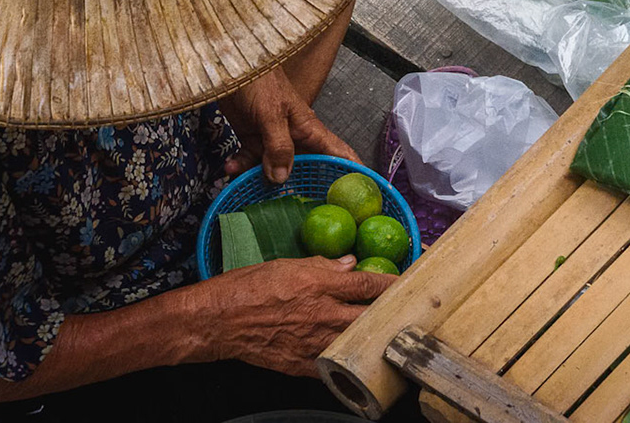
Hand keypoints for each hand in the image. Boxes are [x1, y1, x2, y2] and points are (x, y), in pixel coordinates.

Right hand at [192, 255, 396, 374]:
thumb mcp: (287, 264)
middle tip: (410, 311)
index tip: (412, 282)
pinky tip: (356, 357)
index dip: (394, 283)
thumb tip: (350, 263)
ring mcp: (314, 343)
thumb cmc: (247, 287)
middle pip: (371, 316)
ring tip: (390, 334)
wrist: (217, 321)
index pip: (368, 284)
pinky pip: (335, 366)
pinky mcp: (302, 365)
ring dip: (375, 338)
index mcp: (319, 285)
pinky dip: (348, 361)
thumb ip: (323, 265)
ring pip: (358, 343)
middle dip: (393, 313)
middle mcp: (322, 314)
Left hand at [219, 64, 357, 182]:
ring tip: (248, 189)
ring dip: (261, 179)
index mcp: (308, 128)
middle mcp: (295, 137)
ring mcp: (273, 138)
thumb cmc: (259, 80)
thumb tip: (281, 178)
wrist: (229, 66)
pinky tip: (230, 169)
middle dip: (301, 187)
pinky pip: (250, 159)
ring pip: (274, 168)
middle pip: (304, 167)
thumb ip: (278, 146)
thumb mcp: (271, 114)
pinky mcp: (253, 137)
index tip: (363, 193)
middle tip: (298, 213)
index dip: (352, 171)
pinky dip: (240, 166)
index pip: (337, 152)